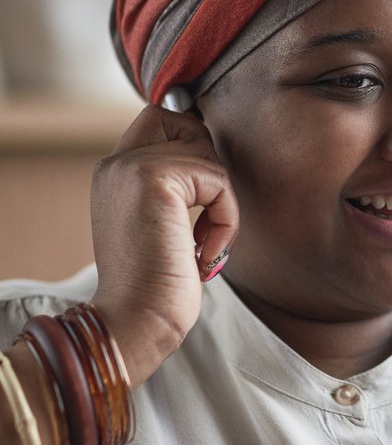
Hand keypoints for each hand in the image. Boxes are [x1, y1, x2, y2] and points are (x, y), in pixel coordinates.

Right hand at [89, 105, 238, 388]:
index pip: (160, 121)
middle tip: (203, 217)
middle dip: (208, 164)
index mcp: (114, 173)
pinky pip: (217, 180)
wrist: (135, 324)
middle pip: (181, 120)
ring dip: (221, 203)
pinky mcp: (155, 179)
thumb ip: (176, 188)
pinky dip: (224, 217)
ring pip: (208, 154)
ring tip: (202, 246)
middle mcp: (116, 163)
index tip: (203, 198)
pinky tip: (203, 252)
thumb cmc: (158, 288)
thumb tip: (212, 159)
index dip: (192, 147)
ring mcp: (132, 167)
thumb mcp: (163, 224)